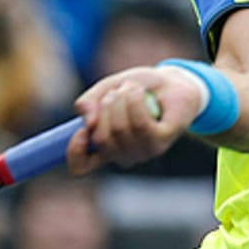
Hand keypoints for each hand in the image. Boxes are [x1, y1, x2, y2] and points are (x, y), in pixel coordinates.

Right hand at [65, 65, 203, 172]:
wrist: (172, 81)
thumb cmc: (138, 88)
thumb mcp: (107, 88)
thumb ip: (89, 102)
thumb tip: (87, 121)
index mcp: (105, 147)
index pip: (81, 167)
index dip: (75, 151)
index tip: (82, 130)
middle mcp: (123, 154)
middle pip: (101, 140)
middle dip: (105, 107)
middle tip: (117, 92)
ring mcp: (143, 151)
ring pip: (120, 129)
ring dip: (122, 99)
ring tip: (132, 89)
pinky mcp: (161, 142)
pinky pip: (140, 125)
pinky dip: (136, 102)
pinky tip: (140, 92)